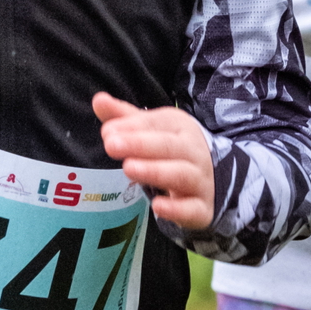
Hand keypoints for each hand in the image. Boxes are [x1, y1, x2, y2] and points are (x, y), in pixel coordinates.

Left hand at [92, 93, 214, 231]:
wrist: (211, 181)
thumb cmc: (172, 151)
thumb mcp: (152, 131)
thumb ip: (124, 118)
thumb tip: (98, 100)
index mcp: (181, 129)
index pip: (158, 124)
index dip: (133, 127)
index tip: (107, 131)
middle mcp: (194, 152)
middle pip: (170, 146)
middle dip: (140, 145)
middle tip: (111, 145)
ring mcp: (200, 181)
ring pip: (181, 175)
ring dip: (155, 171)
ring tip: (128, 168)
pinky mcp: (202, 209)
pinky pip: (192, 209)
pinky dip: (176, 209)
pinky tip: (157, 206)